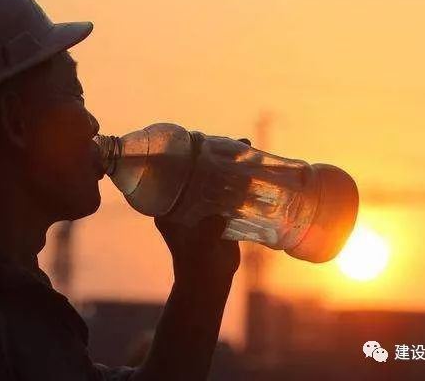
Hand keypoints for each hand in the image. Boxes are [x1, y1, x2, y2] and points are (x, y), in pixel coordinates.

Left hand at [154, 137, 250, 284]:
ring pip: (215, 180)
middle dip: (216, 157)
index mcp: (170, 205)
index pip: (177, 172)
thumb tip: (219, 215)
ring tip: (248, 150)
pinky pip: (228, 192)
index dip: (191, 155)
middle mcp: (184, 202)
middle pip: (198, 171)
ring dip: (230, 167)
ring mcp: (201, 207)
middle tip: (236, 144)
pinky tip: (255, 172)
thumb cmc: (197, 264)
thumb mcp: (201, 245)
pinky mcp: (218, 213)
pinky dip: (240, 183)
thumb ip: (208, 229)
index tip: (207, 141)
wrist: (209, 283)